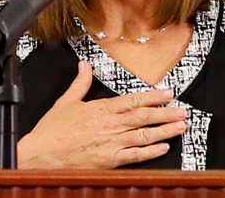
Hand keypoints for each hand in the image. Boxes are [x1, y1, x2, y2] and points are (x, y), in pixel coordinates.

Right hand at [17, 61, 186, 168]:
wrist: (41, 155)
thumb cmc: (52, 131)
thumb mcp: (65, 102)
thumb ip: (80, 83)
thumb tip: (85, 65)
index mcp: (100, 109)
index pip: (132, 100)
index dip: (152, 96)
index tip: (168, 93)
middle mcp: (109, 125)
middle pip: (143, 117)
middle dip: (165, 113)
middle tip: (183, 111)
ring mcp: (111, 143)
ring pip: (143, 135)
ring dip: (164, 130)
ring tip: (180, 126)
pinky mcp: (109, 160)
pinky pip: (135, 155)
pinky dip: (150, 151)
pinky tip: (164, 148)